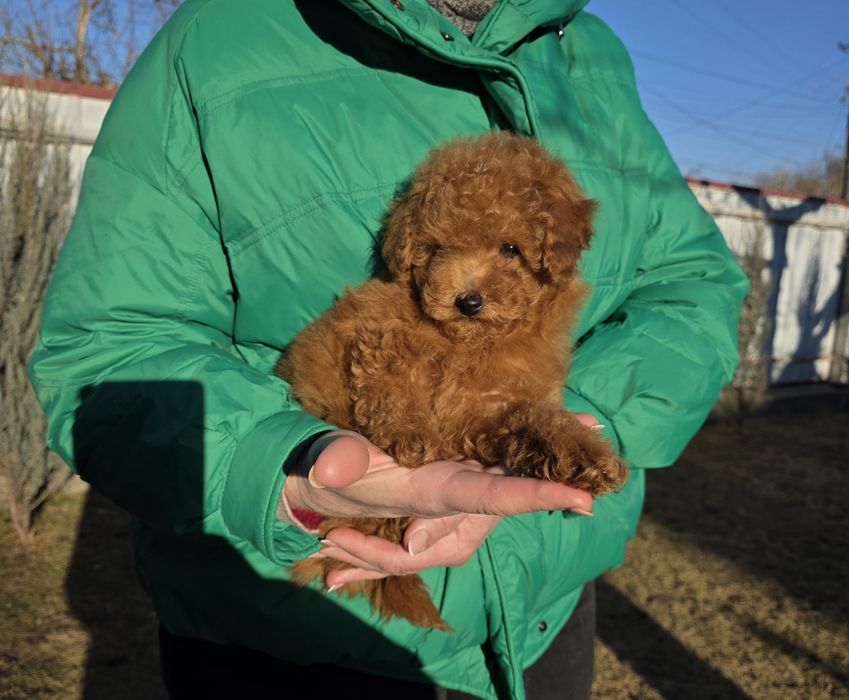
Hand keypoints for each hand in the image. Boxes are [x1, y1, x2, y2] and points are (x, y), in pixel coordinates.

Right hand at [284, 414, 602, 586]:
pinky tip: (544, 421)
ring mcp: (453, 477)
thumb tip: (334, 467)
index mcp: (429, 492)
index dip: (534, 497)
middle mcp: (450, 489)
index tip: (580, 496)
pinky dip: (525, 447)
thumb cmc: (325, 477)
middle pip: (517, 487)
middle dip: (561, 475)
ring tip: (586, 426)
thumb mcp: (324, 467)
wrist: (320, 490)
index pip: (489, 499)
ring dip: (550, 455)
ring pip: (512, 473)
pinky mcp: (449, 463)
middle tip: (604, 453)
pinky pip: (497, 461)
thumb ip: (331, 463)